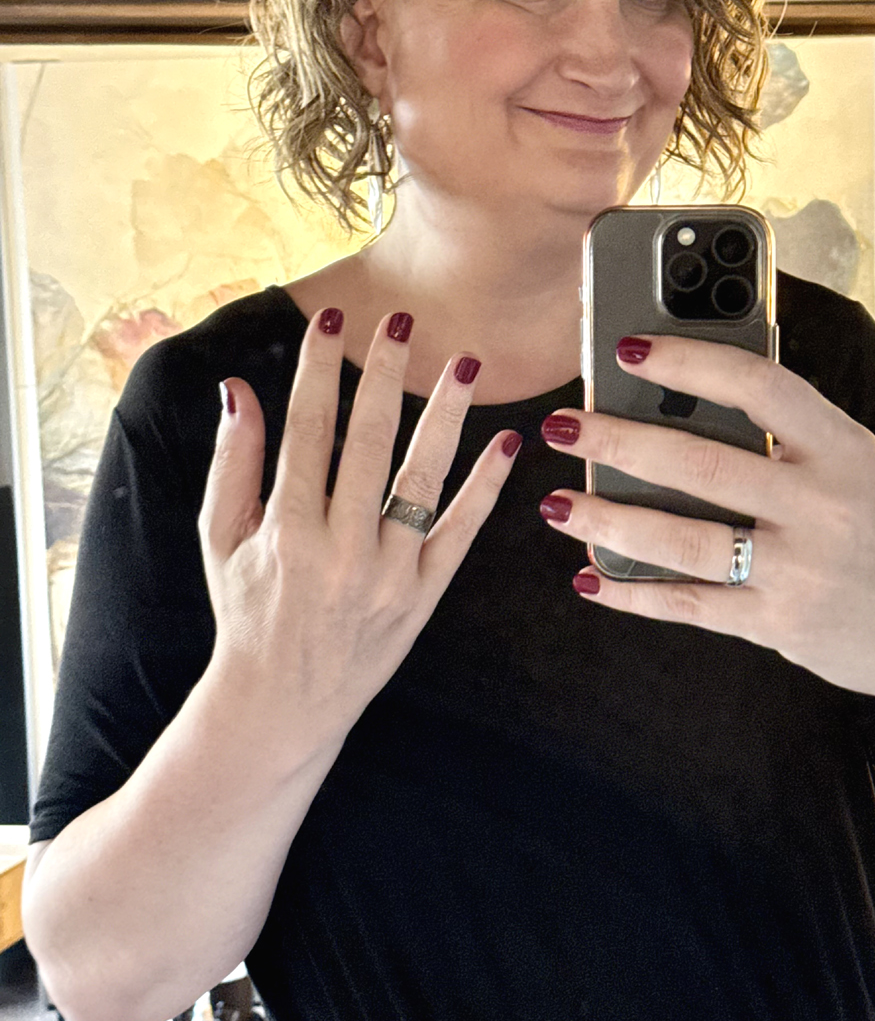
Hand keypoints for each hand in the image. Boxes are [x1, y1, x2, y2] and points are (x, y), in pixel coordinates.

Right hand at [198, 308, 519, 746]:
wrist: (284, 702)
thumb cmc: (247, 610)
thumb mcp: (220, 539)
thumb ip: (232, 462)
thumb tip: (237, 388)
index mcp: (285, 530)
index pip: (308, 429)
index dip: (320, 369)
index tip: (330, 319)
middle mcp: (341, 550)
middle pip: (369, 443)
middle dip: (384, 374)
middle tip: (402, 319)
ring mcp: (390, 575)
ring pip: (424, 481)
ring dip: (446, 417)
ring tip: (466, 363)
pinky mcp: (425, 596)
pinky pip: (462, 533)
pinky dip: (487, 488)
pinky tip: (507, 443)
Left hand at [538, 334, 874, 724]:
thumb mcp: (854, 465)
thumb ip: (785, 435)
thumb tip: (678, 396)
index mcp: (843, 446)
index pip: (759, 386)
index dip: (687, 359)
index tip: (627, 346)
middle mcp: (825, 505)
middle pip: (702, 465)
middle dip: (619, 442)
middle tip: (564, 425)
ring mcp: (802, 571)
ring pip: (684, 541)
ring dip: (608, 521)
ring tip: (558, 504)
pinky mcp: (782, 625)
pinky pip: (690, 605)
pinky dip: (632, 593)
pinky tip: (589, 577)